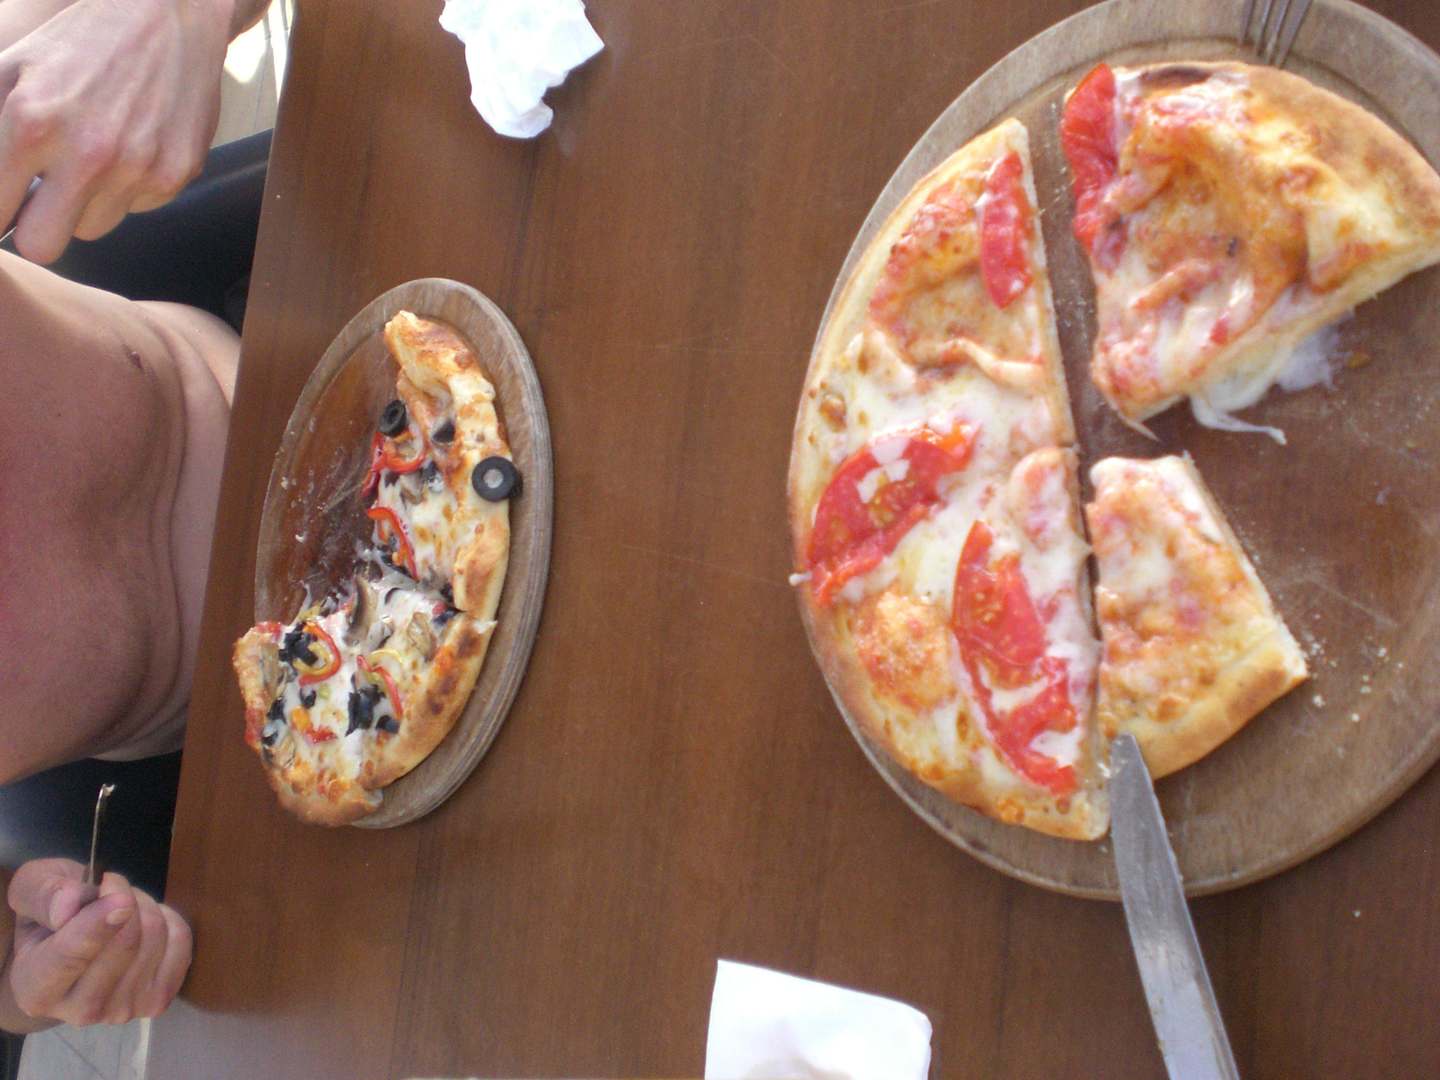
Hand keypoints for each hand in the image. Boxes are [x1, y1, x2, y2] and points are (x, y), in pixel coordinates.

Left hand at [0, 0, 235, 262]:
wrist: (169, 16)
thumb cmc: (82, 41)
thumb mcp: (14, 67)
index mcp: (31, 122)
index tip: (6, 200)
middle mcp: (87, 153)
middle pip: (43, 245)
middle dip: (34, 227)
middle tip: (40, 201)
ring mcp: (137, 169)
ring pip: (91, 228)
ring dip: (82, 204)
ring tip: (90, 159)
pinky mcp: (175, 175)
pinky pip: (135, 209)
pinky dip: (126, 188)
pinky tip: (130, 147)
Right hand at [4, 859, 191, 1026]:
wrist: (71, 947)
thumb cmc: (48, 916)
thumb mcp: (31, 891)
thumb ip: (44, 894)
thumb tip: (68, 907)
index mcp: (35, 988)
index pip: (69, 958)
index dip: (98, 925)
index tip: (120, 899)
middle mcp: (77, 1011)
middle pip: (125, 944)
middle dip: (125, 898)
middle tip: (110, 886)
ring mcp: (121, 1011)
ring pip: (155, 938)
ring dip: (145, 906)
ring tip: (123, 905)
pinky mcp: (155, 1002)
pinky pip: (180, 943)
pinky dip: (169, 919)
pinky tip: (145, 921)